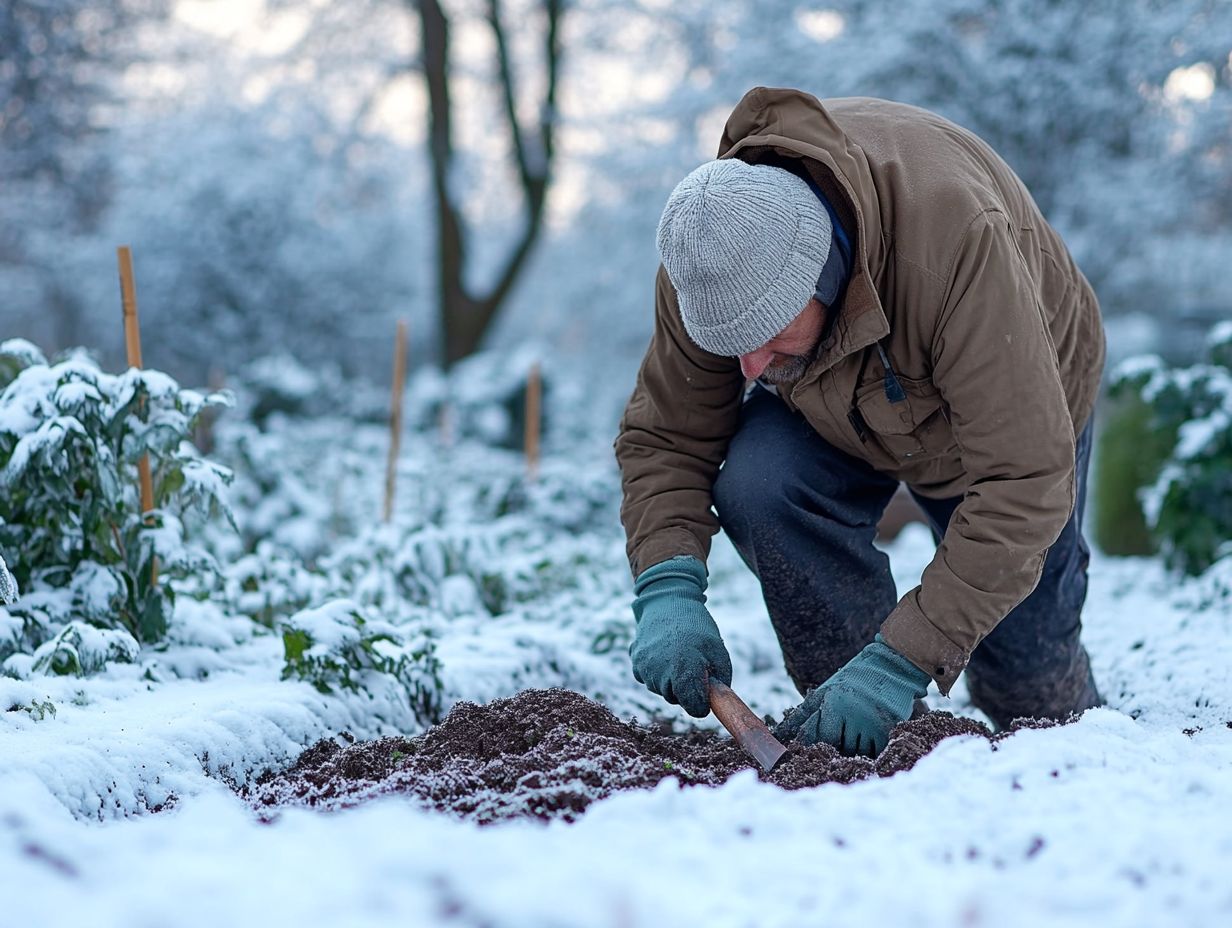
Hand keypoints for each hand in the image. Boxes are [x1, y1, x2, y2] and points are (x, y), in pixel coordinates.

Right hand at [629, 556, 732, 717]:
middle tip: (692, 662)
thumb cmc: (698, 627)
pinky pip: (648, 678)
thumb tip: (713, 704)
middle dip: (686, 689)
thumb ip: (719, 684)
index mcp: (686, 670)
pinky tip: (663, 652)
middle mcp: (662, 672)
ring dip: (670, 679)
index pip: (695, 708)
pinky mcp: (635, 662)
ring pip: (661, 690)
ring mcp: (645, 667)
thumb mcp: (719, 652)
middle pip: (676, 699)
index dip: (703, 702)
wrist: (667, 600)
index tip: (705, 690)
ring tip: (677, 652)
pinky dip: (656, 671)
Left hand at [773, 634, 929, 756]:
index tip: (801, 755)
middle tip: (834, 743)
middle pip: (835, 747)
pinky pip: (874, 752)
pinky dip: (869, 752)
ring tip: (854, 735)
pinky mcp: (888, 729)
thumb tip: (776, 736)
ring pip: (854, 753)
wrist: (890, 667)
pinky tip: (867, 739)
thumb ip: (801, 716)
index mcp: (832, 703)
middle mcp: (851, 714)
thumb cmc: (851, 681)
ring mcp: (871, 723)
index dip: (807, 748)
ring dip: (851, 751)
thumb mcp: (824, 693)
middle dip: (832, 748)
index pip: (814, 737)